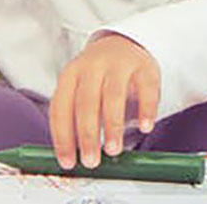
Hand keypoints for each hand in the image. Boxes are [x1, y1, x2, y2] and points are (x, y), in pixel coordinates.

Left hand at [48, 33, 159, 169]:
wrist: (124, 43)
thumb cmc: (98, 78)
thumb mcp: (81, 90)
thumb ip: (76, 118)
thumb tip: (73, 157)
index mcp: (71, 74)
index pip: (61, 107)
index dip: (63, 137)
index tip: (68, 162)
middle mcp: (92, 66)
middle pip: (86, 102)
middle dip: (87, 135)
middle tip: (90, 161)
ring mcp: (118, 64)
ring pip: (113, 95)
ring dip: (112, 125)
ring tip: (113, 150)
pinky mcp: (144, 66)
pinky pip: (145, 89)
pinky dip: (145, 109)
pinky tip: (145, 127)